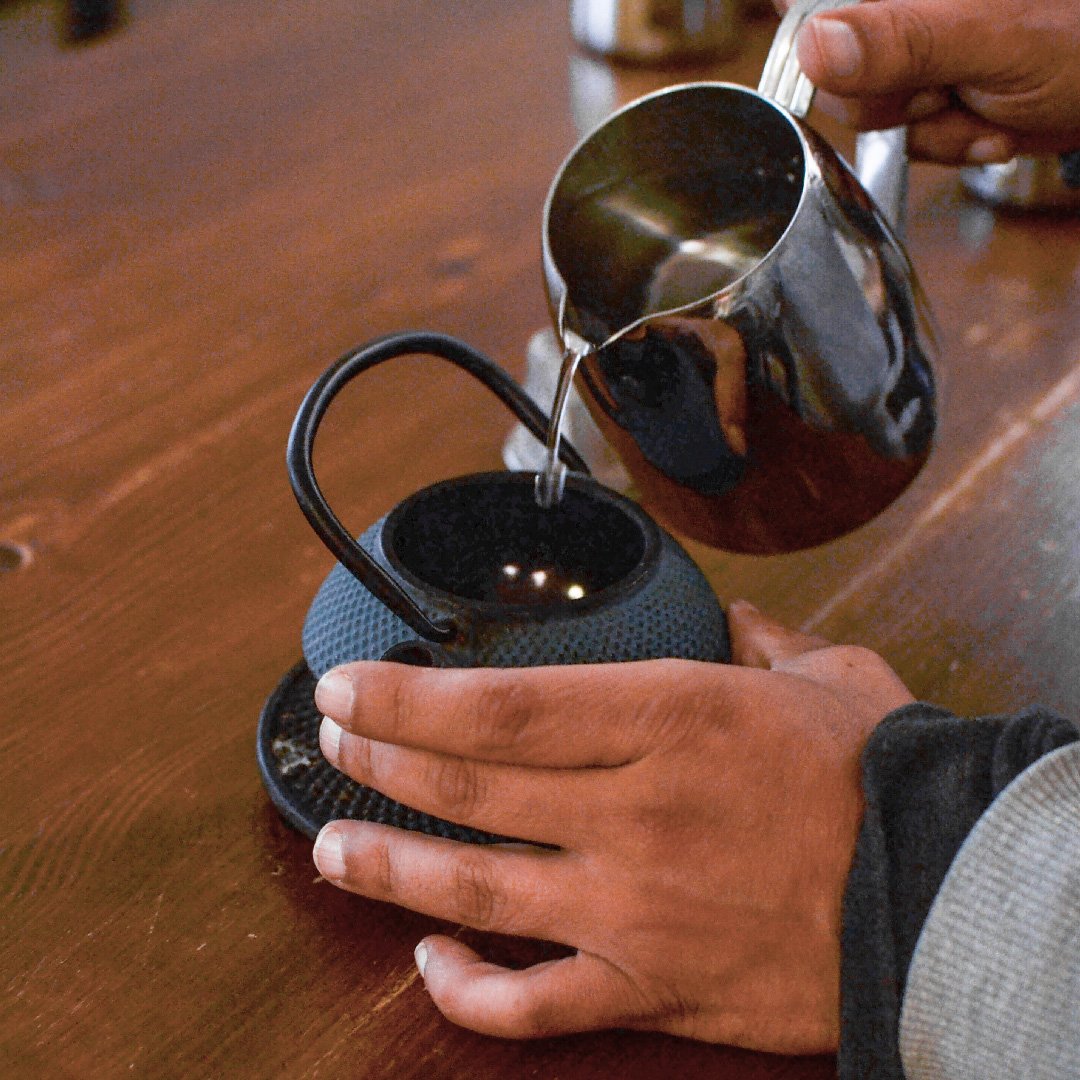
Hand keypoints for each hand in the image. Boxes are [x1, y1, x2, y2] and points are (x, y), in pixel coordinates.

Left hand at [311, 602, 913, 1052]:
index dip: (406, 698)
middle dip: (382, 760)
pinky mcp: (654, 987)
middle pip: (469, 788)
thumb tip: (736, 617)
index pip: (500, 707)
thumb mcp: (828, 679)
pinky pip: (537, 1003)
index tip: (350, 684)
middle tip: (334, 742)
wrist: (948, 893)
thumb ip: (763, 640)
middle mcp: (635, 813)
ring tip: (332, 845)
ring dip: (390, 867)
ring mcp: (635, 909)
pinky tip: (429, 964)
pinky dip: (470, 990)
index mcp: (671, 720)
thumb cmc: (885, 776)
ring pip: (477, 891)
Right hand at [787, 0, 1079, 163]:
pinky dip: (950, 141)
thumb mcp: (992, 37)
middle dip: (891, 98)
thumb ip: (901, 41)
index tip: (860, 71)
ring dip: (930, 125)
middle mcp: (898, 9)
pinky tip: (989, 121)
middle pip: (832, 70)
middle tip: (945, 88)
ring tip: (983, 102)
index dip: (817, 40)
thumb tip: (814, 47)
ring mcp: (914, 52)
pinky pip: (906, 135)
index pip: (810, 2)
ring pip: (871, 111)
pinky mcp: (930, 90)